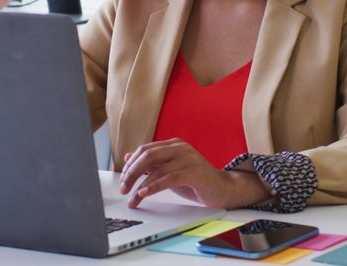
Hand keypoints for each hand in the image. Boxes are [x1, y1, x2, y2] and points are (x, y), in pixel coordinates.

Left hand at [118, 138, 270, 208]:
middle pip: (147, 155)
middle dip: (131, 173)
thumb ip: (152, 164)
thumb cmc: (196, 180)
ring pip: (156, 169)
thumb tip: (128, 157)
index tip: (122, 180)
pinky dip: (154, 187)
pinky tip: (145, 194)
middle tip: (123, 189)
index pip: (145, 149)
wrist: (223, 189)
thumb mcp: (170, 171)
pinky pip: (169, 178)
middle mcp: (180, 148)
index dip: (130, 165)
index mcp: (174, 145)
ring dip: (140, 187)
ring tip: (133, 200)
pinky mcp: (194, 172)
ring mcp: (188, 158)